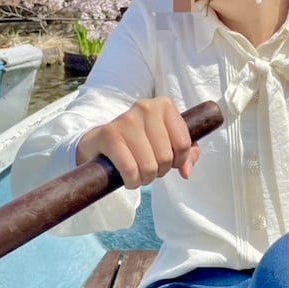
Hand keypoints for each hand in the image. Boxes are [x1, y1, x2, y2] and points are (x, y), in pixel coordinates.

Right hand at [76, 97, 199, 188]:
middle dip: (160, 171)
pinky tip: (128, 178)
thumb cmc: (140, 142)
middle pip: (166, 157)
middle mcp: (146, 108)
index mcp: (164, 106)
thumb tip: (186, 171)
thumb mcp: (167, 142)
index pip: (184, 143)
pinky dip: (132, 181)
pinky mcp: (109, 135)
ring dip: (145, 179)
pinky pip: (130, 170)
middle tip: (149, 168)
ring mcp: (126, 120)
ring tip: (139, 172)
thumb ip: (187, 153)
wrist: (101, 141)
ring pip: (149, 166)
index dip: (179, 160)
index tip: (170, 161)